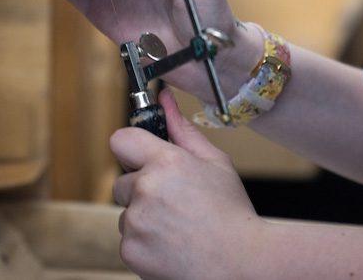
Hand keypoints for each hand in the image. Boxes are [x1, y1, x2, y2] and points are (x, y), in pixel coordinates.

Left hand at [111, 90, 267, 279]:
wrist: (241, 264)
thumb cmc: (231, 213)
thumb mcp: (214, 163)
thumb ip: (183, 129)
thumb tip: (165, 99)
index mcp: (165, 161)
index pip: (120, 140)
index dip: (131, 148)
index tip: (142, 158)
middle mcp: (146, 189)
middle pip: (122, 181)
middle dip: (141, 188)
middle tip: (174, 201)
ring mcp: (136, 222)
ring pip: (127, 212)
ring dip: (144, 217)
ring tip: (177, 226)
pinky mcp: (131, 250)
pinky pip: (128, 239)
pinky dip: (144, 243)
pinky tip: (172, 244)